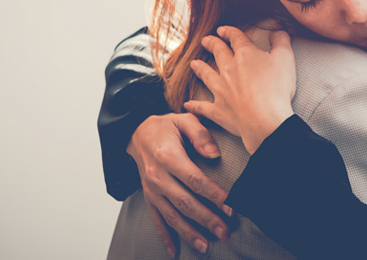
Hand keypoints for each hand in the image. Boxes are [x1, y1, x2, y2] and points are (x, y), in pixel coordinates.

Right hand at [127, 112, 231, 256]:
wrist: (136, 133)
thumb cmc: (165, 127)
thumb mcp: (183, 120)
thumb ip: (200, 134)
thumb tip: (214, 154)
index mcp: (168, 157)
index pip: (194, 180)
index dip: (213, 195)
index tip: (230, 206)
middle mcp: (158, 176)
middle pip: (185, 202)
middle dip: (206, 219)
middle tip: (224, 231)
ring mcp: (152, 190)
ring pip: (171, 216)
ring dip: (189, 233)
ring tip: (206, 246)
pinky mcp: (148, 197)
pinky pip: (156, 220)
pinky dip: (165, 237)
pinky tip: (174, 251)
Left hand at [184, 26, 295, 153]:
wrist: (265, 120)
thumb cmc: (277, 88)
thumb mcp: (285, 58)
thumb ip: (281, 40)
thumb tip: (277, 27)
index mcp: (245, 55)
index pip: (235, 38)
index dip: (229, 32)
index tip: (223, 30)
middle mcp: (229, 69)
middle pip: (218, 53)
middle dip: (212, 44)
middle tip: (205, 41)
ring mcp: (221, 90)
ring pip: (207, 75)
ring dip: (200, 69)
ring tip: (194, 64)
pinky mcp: (218, 110)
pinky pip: (202, 107)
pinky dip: (194, 106)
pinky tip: (187, 105)